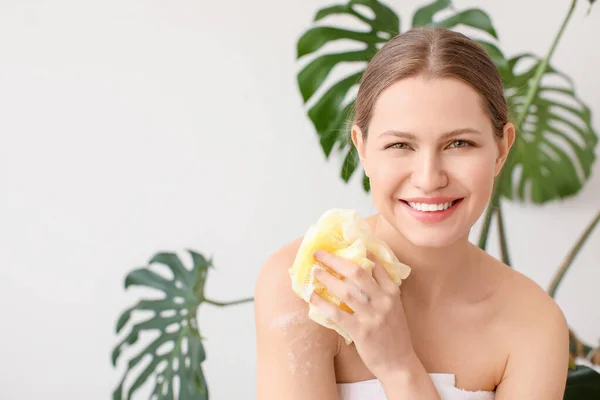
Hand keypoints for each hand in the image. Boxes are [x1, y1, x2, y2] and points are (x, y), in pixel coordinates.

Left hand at [309, 249, 415, 379]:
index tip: (343, 244)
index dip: (358, 252)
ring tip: (315, 272)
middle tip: (319, 253)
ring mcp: (372, 316)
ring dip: (327, 279)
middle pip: (356, 273)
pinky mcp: (361, 331)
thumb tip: (361, 272)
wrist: (399, 363)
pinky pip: (338, 314)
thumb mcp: (394, 308)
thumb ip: (380, 290)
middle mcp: (383, 301)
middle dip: (335, 260)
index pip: (375, 265)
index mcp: (392, 293)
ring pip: (346, 291)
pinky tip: (313, 297)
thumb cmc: (393, 334)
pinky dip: (323, 304)